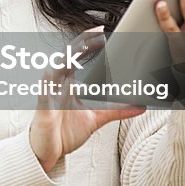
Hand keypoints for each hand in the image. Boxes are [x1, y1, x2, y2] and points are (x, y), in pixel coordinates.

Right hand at [28, 26, 144, 173]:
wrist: (47, 153)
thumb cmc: (65, 133)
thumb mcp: (96, 119)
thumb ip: (116, 110)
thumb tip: (141, 106)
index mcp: (69, 83)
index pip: (77, 57)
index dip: (87, 44)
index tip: (103, 33)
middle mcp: (58, 84)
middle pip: (67, 56)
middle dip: (81, 43)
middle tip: (98, 32)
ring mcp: (49, 94)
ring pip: (55, 68)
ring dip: (67, 57)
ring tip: (81, 47)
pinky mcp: (43, 107)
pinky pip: (44, 89)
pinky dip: (50, 79)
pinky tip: (55, 70)